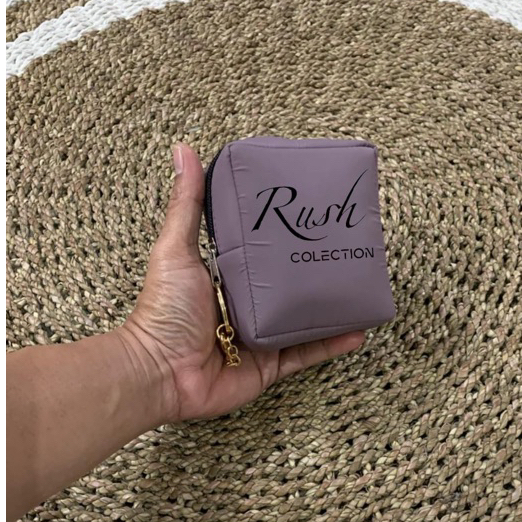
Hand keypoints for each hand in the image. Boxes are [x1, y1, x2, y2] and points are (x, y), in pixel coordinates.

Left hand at [119, 144, 364, 421]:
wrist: (160, 372)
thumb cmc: (163, 310)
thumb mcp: (176, 250)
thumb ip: (187, 205)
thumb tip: (183, 149)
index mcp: (226, 278)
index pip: (262, 254)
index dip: (285, 238)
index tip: (312, 217)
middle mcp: (245, 307)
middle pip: (288, 287)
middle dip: (315, 272)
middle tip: (346, 250)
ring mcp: (259, 338)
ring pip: (304, 321)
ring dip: (331, 308)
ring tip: (360, 288)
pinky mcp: (269, 366)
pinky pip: (306, 354)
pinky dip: (331, 344)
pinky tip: (357, 331)